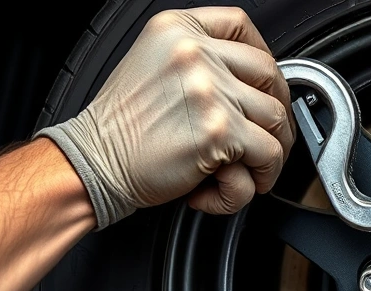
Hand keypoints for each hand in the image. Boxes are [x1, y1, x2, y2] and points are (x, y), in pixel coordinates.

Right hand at [36, 7, 294, 227]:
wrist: (93, 162)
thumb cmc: (122, 126)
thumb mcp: (153, 65)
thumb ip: (199, 60)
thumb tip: (252, 82)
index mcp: (178, 30)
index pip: (243, 27)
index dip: (264, 61)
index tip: (265, 87)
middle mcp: (195, 53)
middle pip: (270, 76)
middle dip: (275, 114)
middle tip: (261, 140)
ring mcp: (210, 91)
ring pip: (277, 119)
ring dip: (268, 152)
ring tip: (240, 169)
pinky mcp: (219, 131)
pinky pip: (270, 155)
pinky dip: (257, 179)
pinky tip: (227, 185)